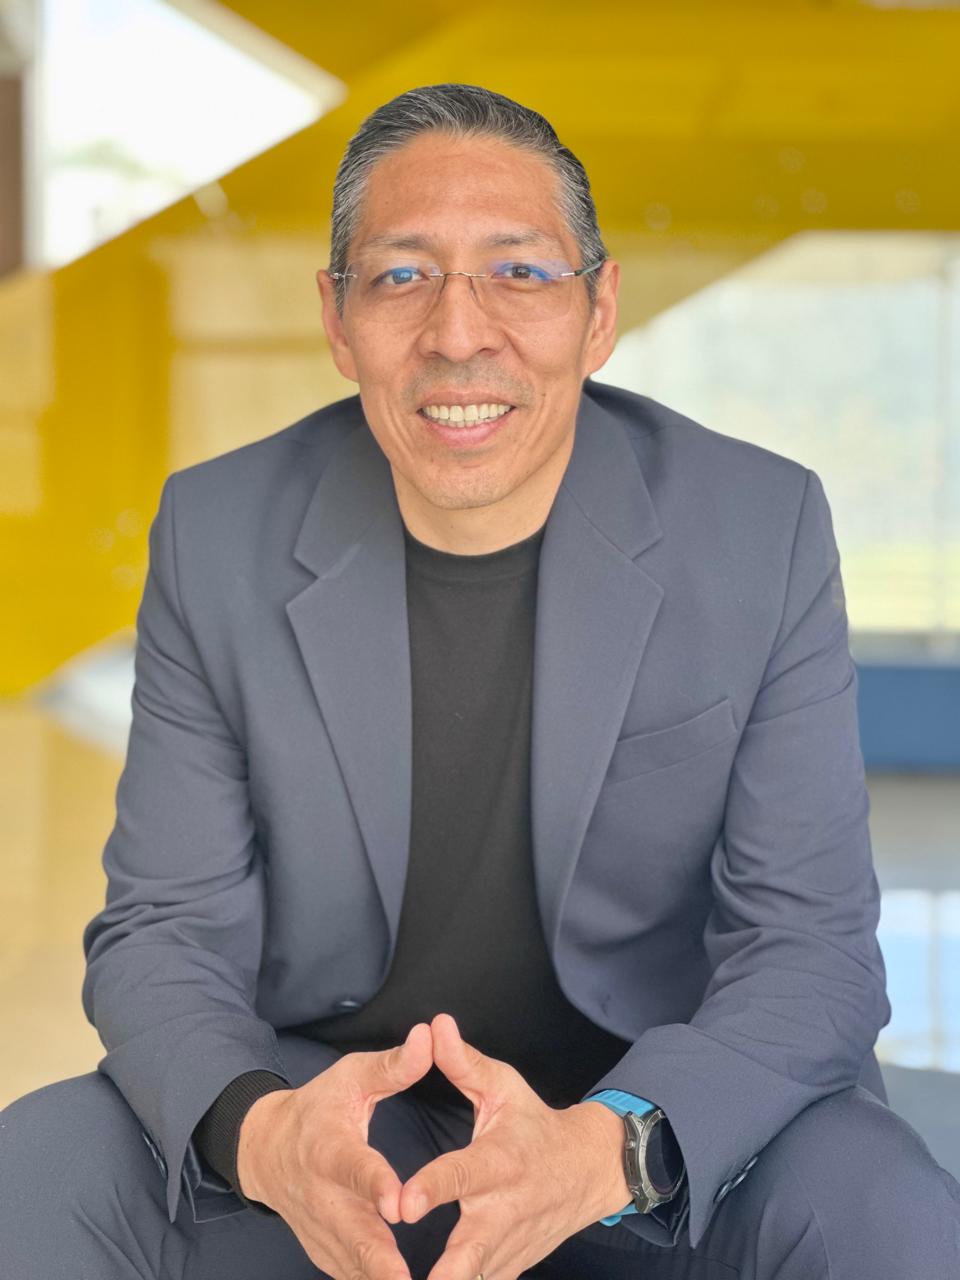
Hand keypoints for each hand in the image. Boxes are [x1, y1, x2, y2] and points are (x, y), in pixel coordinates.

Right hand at [236, 1021, 433, 1279]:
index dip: (374, 1186)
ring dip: (380, 1278)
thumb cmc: (319, 1108)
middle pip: (352, 1233)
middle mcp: (322, 1195)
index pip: (354, 1168)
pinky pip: (351, 1275)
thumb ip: (392, 1066)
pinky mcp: (325, 1252)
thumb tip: (429, 1036)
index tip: (397, 1205)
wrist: (267, 1150)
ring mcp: (321, 1230)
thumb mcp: (351, 1078)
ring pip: (353, 1264)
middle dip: (380, 1261)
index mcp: (329, 1148)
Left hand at [397, 1013, 631, 1279]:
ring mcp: (508, 1245)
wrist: (587, 1170)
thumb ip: (464, 1063)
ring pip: (475, 1277)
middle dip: (445, 1271)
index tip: (403, 1203)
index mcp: (500, 1161)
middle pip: (471, 1250)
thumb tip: (434, 1026)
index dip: (432, 1188)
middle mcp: (504, 1209)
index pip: (462, 1175)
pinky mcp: (508, 1266)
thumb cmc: (535, 1125)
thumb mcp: (503, 1087)